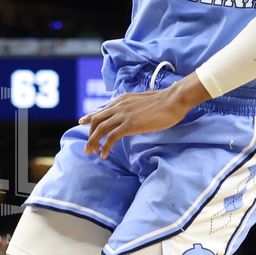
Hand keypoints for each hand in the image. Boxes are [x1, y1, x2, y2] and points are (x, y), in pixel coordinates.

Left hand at [78, 75, 211, 158]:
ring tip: (92, 152)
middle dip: (90, 134)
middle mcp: (119, 106)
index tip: (82, 122)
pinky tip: (104, 154)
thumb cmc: (164, 102)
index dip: (90, 117)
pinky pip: (111, 138)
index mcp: (122, 100)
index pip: (101, 109)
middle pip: (96, 120)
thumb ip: (133, 107)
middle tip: (89, 147)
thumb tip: (132, 115)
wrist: (173, 100)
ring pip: (100, 129)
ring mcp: (123, 115)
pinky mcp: (129, 125)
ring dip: (93, 142)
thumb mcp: (143, 102)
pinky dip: (105, 147)